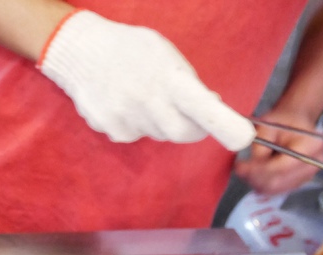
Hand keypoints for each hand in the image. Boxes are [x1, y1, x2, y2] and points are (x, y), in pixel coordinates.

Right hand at [39, 10, 255, 150]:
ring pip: (156, 133)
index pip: (200, 105)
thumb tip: (209, 106)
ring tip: (143, 94)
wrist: (79, 50)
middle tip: (193, 117)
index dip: (222, 123)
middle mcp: (146, 101)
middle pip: (181, 133)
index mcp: (167, 77)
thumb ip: (187, 82)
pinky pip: (133, 134)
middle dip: (193, 129)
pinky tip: (123, 102)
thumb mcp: (165, 54)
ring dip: (159, 121)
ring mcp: (125, 117)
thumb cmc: (130, 48)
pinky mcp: (109, 127)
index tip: (243, 137)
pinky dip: (135, 123)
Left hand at [235, 110, 322, 194]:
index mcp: (311, 145)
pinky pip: (275, 191)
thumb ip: (260, 146)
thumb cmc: (282, 122)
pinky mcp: (298, 182)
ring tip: (246, 169)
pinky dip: (261, 184)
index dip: (259, 169)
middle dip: (254, 177)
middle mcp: (313, 163)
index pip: (283, 167)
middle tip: (239, 169)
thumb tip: (251, 166)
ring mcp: (307, 175)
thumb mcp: (267, 126)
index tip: (240, 167)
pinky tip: (254, 173)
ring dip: (256, 182)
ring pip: (274, 189)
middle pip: (278, 182)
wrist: (294, 123)